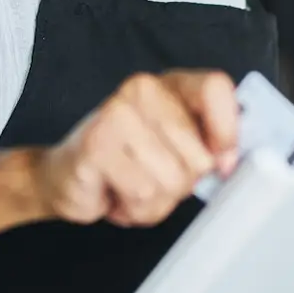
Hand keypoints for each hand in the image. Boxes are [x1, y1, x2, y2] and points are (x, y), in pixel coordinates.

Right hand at [33, 70, 239, 226]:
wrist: (64, 176)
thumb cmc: (129, 163)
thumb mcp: (177, 151)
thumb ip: (208, 146)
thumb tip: (229, 161)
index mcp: (173, 84)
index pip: (216, 88)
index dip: (227, 131)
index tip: (223, 162)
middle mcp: (145, 89)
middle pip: (199, 155)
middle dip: (182, 183)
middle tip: (154, 177)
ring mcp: (117, 113)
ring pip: (172, 180)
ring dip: (156, 201)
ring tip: (132, 185)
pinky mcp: (97, 144)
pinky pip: (143, 193)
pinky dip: (134, 208)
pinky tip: (115, 192)